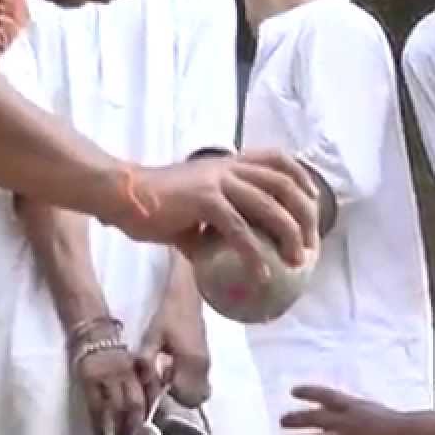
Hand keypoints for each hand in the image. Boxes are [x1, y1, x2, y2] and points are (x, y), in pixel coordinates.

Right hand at [76, 343, 147, 434]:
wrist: (91, 332)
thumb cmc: (112, 349)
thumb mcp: (131, 361)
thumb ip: (140, 379)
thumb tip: (152, 402)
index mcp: (137, 368)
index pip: (149, 392)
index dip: (153, 410)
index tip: (155, 427)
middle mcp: (125, 374)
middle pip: (135, 403)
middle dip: (138, 424)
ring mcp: (106, 378)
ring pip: (117, 407)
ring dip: (121, 428)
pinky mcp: (89, 382)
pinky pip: (96, 407)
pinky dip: (99, 424)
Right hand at [112, 151, 319, 279]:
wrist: (121, 196)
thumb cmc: (154, 206)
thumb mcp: (193, 212)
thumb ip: (215, 228)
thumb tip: (231, 259)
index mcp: (228, 164)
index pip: (276, 158)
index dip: (300, 176)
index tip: (314, 200)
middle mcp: (228, 167)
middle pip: (283, 184)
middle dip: (304, 214)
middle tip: (310, 243)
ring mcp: (218, 182)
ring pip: (269, 207)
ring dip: (289, 235)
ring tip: (297, 260)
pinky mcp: (205, 201)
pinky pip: (240, 231)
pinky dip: (255, 255)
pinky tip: (263, 275)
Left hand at [137, 313, 210, 409]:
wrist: (188, 295)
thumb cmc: (169, 314)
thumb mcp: (152, 336)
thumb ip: (147, 361)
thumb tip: (143, 383)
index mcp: (190, 363)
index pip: (183, 395)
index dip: (169, 395)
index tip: (157, 383)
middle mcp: (202, 367)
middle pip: (197, 398)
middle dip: (180, 397)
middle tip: (163, 382)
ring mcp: (206, 363)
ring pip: (200, 390)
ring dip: (184, 389)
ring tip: (167, 372)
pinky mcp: (205, 358)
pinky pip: (200, 380)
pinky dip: (189, 381)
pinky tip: (173, 364)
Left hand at [280, 386, 405, 434]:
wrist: (402, 434)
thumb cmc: (387, 420)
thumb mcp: (365, 406)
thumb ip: (348, 408)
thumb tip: (334, 408)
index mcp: (349, 405)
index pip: (322, 394)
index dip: (307, 391)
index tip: (293, 391)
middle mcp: (343, 420)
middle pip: (313, 417)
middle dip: (295, 418)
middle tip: (283, 420)